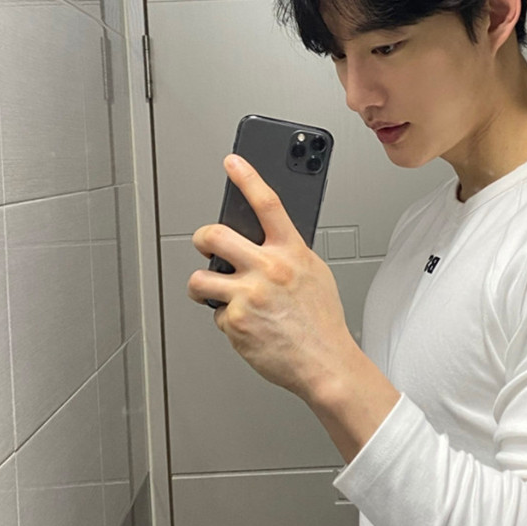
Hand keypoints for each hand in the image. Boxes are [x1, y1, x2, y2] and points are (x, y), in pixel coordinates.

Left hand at [187, 154, 357, 403]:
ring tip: (219, 294)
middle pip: (215, 235)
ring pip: (201, 278)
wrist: (325, 363)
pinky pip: (215, 313)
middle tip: (205, 246)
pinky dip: (227, 320)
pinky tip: (247, 326)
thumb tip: (267, 245)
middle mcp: (268, 268)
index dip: (247, 177)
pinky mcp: (234, 320)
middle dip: (203, 239)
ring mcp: (248, 294)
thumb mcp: (316, 276)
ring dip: (204, 286)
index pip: (267, 204)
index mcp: (291, 253)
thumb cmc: (323, 323)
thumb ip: (290, 256)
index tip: (233, 162)